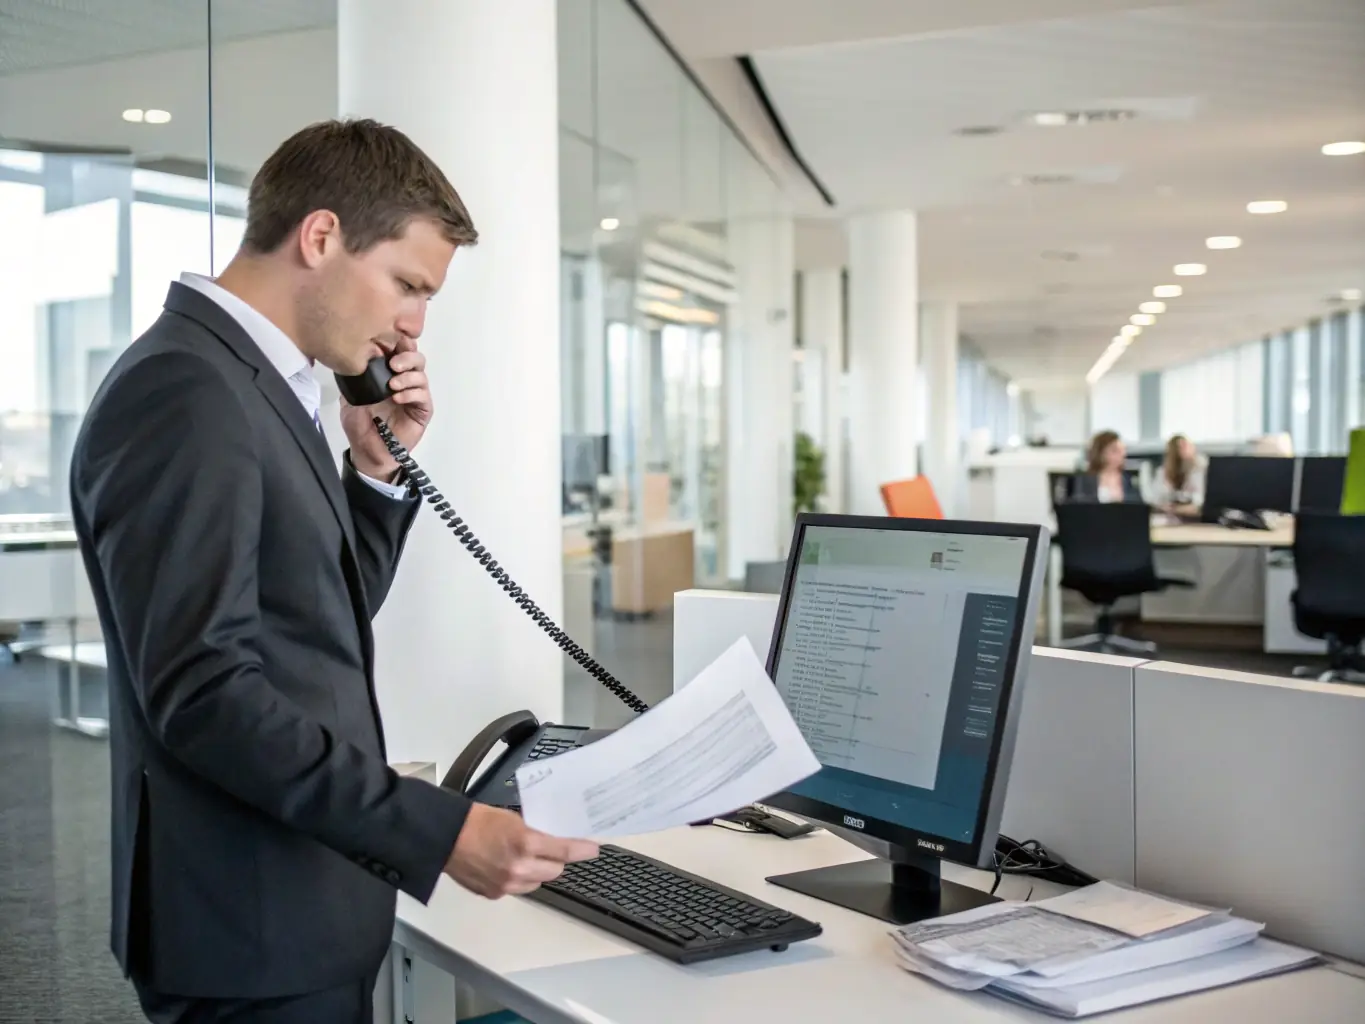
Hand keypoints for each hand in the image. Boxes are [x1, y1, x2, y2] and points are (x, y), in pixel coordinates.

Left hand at [340, 336, 430, 481]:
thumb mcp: (349, 401)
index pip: (397, 352)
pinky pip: (423, 395)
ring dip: (408, 376)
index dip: (397, 344)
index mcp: (386, 375)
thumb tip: (351, 361)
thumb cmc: (360, 428)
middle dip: (407, 356)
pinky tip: (398, 398)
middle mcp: (403, 382)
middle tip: (393, 364)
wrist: (368, 454)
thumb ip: (353, 382)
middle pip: (415, 357)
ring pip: (421, 374)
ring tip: (393, 385)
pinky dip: (412, 393)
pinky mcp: (422, 411)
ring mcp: (414, 396)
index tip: (388, 342)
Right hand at [445, 803, 598, 898]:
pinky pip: (518, 889)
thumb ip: (535, 833)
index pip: (564, 851)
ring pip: (537, 883)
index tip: (593, 849)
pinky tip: (508, 866)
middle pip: (554, 871)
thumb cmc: (476, 821)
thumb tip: (551, 841)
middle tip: (552, 850)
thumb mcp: (513, 819)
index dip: (582, 850)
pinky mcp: (495, 894)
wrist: (445, 837)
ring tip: (525, 858)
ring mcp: (507, 885)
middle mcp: (519, 868)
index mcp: (526, 844)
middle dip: (556, 861)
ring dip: (538, 872)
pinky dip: (519, 880)